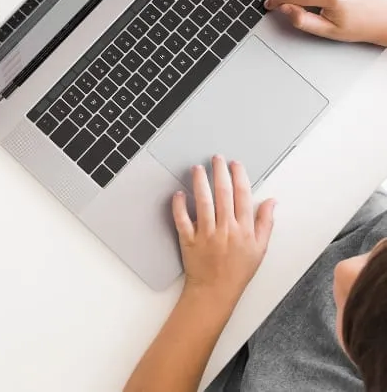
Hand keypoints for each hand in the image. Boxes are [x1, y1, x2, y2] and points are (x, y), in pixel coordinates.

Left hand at [172, 156, 275, 305]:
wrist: (215, 291)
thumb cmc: (238, 271)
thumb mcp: (260, 248)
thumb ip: (265, 223)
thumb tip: (271, 201)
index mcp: (244, 230)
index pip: (243, 196)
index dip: (239, 177)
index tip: (235, 164)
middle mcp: (226, 229)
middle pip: (223, 194)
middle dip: (220, 172)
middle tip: (216, 159)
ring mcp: (206, 234)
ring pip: (203, 203)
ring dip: (200, 183)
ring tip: (198, 169)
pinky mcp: (190, 240)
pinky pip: (182, 220)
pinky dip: (179, 206)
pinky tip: (179, 193)